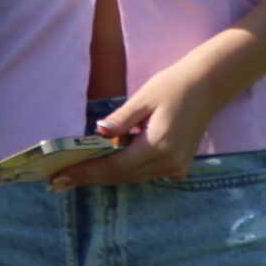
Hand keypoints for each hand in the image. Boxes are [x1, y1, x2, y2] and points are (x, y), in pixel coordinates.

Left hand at [51, 69, 217, 189]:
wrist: (208, 86)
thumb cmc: (173, 86)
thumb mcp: (143, 98)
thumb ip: (121, 119)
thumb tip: (97, 133)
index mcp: (159, 145)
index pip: (114, 166)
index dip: (85, 172)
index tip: (60, 177)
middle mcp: (169, 163)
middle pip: (120, 176)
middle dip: (89, 176)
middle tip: (58, 180)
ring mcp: (176, 168)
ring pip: (131, 176)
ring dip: (105, 173)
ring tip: (74, 172)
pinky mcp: (178, 168)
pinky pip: (143, 172)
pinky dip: (124, 168)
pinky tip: (106, 161)